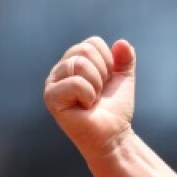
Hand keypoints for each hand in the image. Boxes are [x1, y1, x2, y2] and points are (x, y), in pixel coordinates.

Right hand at [43, 36, 135, 159]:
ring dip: (96, 85)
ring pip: (79, 64)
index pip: (92, 43)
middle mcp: (60, 69)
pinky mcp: (51, 97)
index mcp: (75, 61)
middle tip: (99, 92)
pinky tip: (85, 106)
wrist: (114, 134)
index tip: (106, 81)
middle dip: (102, 73)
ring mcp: (53, 83)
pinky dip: (88, 95)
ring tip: (92, 99)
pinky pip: (75, 83)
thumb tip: (122, 42)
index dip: (108, 62)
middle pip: (84, 50)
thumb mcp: (124, 78)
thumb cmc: (115, 108)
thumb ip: (125, 58)